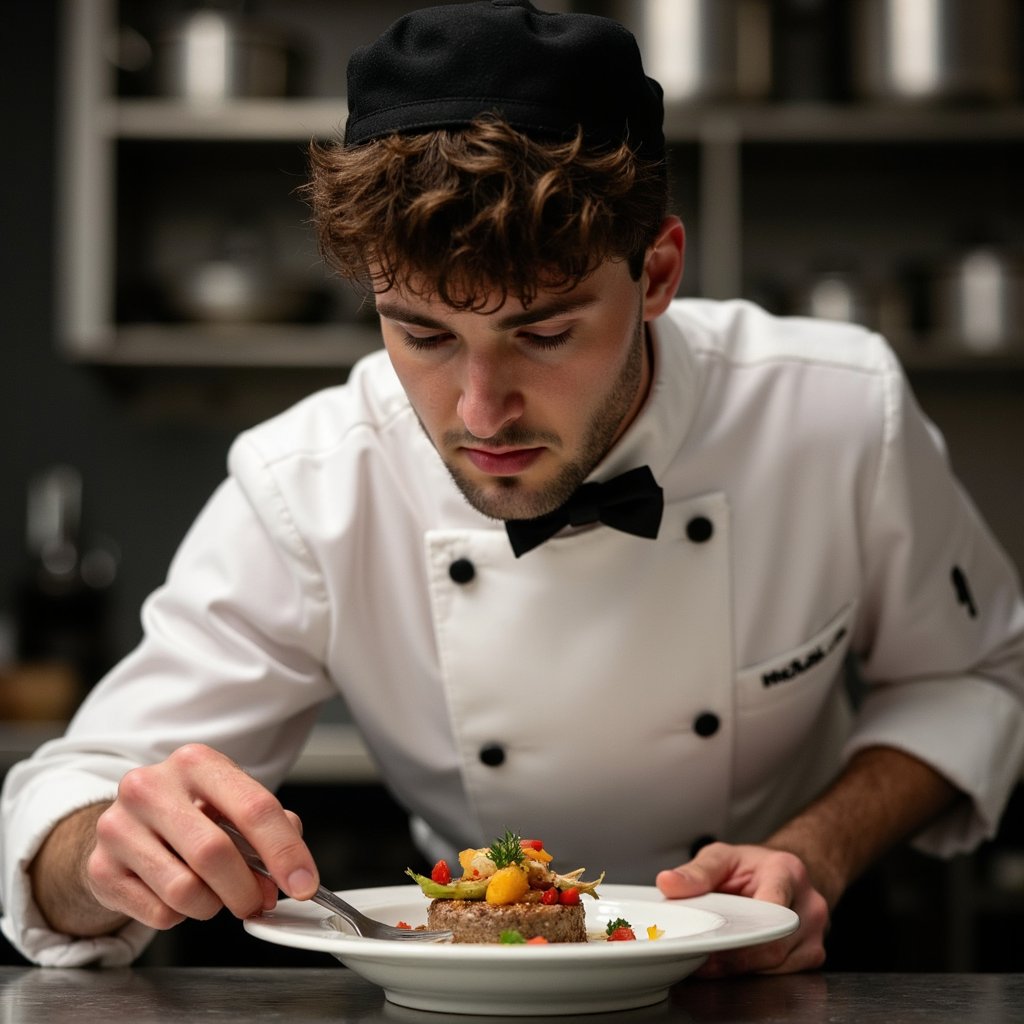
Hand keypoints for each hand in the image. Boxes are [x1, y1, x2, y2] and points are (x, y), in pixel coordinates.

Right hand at [83, 743, 318, 931]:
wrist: (127, 822)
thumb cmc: (191, 811)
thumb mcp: (232, 801)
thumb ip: (272, 826)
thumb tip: (292, 870)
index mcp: (196, 762)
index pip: (254, 808)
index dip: (286, 852)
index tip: (304, 882)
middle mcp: (151, 787)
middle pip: (215, 854)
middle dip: (247, 889)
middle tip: (258, 901)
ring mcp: (119, 827)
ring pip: (184, 890)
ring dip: (213, 905)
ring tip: (214, 893)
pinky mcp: (100, 869)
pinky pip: (158, 913)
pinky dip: (180, 915)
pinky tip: (178, 894)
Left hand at [655, 842, 827, 975]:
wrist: (785, 875)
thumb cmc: (754, 867)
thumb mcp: (723, 857)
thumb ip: (697, 871)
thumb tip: (668, 883)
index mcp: (787, 872)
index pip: (770, 908)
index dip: (742, 932)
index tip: (713, 940)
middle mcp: (808, 904)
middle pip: (772, 946)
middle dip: (734, 958)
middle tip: (700, 957)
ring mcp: (815, 933)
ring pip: (777, 966)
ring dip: (742, 969)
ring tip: (711, 960)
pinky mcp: (812, 956)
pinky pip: (782, 974)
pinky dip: (754, 973)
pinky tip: (732, 965)